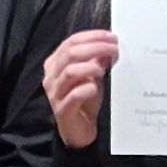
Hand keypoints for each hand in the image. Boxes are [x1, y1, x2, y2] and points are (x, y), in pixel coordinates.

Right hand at [42, 27, 118, 149]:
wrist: (79, 130)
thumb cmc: (85, 100)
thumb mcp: (93, 76)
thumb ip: (98, 61)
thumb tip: (109, 45)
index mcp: (56, 63)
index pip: (71, 42)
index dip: (92, 36)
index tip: (111, 37)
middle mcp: (51, 76)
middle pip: (70, 53)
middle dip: (95, 47)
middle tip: (114, 49)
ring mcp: (55, 93)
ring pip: (70, 71)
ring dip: (90, 66)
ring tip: (104, 69)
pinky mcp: (62, 109)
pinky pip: (74, 95)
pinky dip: (87, 88)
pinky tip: (96, 88)